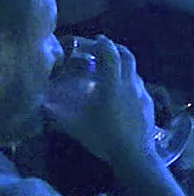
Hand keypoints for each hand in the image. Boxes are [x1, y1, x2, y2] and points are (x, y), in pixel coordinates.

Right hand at [45, 36, 155, 165]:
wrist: (135, 155)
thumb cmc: (104, 139)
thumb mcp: (76, 127)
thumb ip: (57, 115)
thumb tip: (42, 106)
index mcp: (111, 85)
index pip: (109, 54)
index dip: (103, 44)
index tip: (97, 40)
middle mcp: (129, 84)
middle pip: (127, 56)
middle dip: (116, 48)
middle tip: (106, 47)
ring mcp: (142, 93)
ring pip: (134, 71)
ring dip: (124, 65)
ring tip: (113, 70)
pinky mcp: (149, 103)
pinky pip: (139, 85)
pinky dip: (130, 82)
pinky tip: (124, 92)